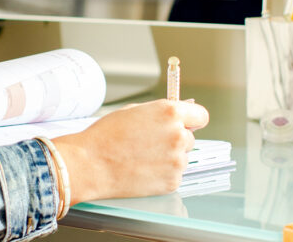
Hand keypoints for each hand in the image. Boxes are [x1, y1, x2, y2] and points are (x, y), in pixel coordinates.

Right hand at [53, 99, 208, 204]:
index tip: (187, 123)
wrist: (91, 164)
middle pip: (190, 138)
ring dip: (168, 157)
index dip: (192, 119)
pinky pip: (174, 174)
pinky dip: (162, 172)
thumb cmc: (106, 136)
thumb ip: (161, 112)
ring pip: (182, 157)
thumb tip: (181, 111)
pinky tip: (142, 168)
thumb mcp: (134, 111)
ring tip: (142, 156)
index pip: (201, 115)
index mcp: (170, 113)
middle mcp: (178, 136)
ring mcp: (177, 161)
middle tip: (151, 142)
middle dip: (175, 139)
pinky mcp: (172, 181)